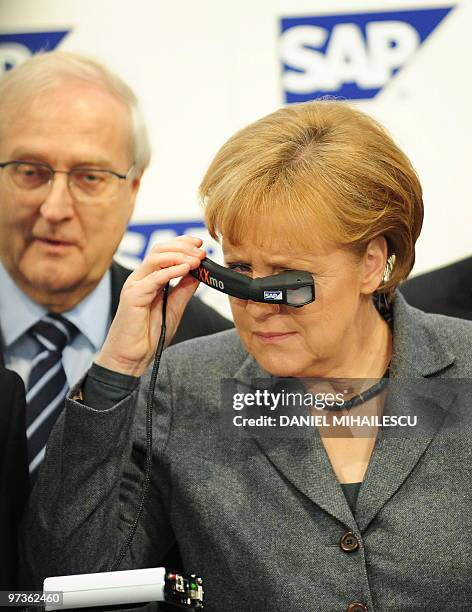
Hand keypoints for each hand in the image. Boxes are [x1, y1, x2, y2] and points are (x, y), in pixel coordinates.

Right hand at [95, 235, 204, 375]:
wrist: (130, 359)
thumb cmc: (148, 336)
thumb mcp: (175, 308)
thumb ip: (185, 289)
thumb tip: (199, 271)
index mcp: (149, 280)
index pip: (164, 252)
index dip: (182, 244)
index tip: (200, 245)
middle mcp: (140, 279)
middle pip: (160, 250)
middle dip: (183, 247)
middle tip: (201, 250)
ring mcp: (135, 285)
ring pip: (155, 258)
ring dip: (179, 255)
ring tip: (197, 259)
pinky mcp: (132, 296)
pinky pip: (153, 278)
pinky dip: (171, 271)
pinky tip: (186, 269)